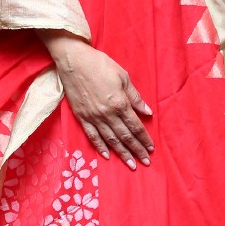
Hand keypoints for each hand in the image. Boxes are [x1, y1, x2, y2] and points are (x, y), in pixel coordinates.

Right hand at [39, 33, 153, 169]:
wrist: (74, 61)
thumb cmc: (100, 65)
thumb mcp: (123, 77)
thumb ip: (135, 97)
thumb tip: (147, 112)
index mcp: (120, 103)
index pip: (135, 126)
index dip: (144, 139)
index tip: (151, 149)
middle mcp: (107, 114)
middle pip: (125, 136)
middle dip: (136, 150)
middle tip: (145, 162)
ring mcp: (93, 117)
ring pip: (110, 140)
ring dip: (121, 153)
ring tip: (130, 164)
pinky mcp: (81, 117)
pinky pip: (92, 136)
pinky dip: (100, 147)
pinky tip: (107, 155)